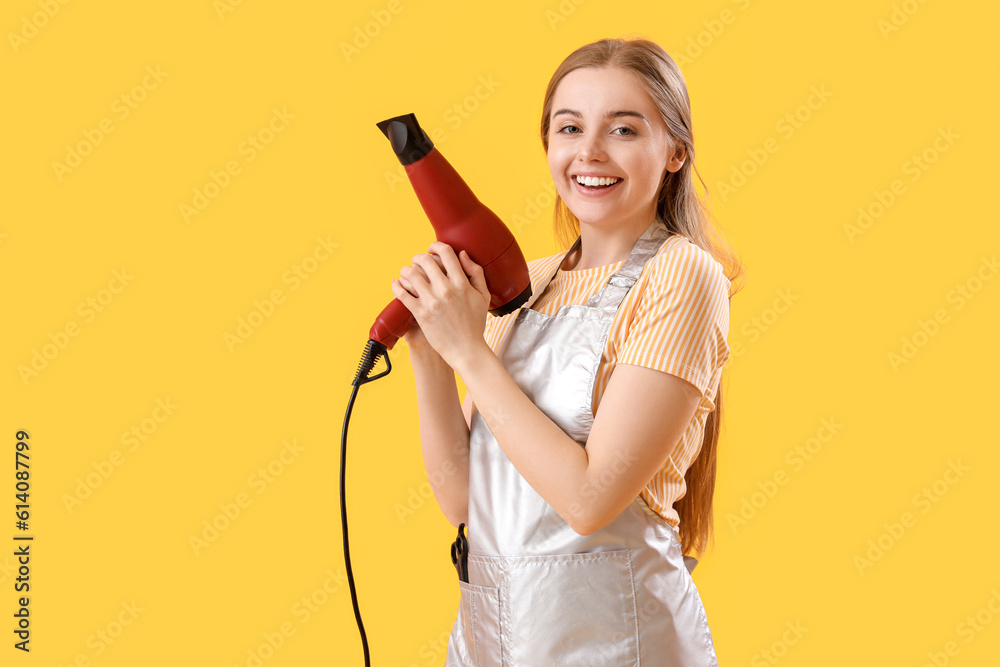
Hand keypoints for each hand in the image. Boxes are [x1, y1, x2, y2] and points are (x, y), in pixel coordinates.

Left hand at [390, 241, 490, 371]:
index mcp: (462, 283)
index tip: (431, 249)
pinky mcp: (421, 314)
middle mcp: (446, 290)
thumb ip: (476, 273)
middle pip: (425, 260)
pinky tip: (396, 284)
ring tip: (406, 272)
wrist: (467, 350)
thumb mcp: (483, 296)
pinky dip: (396, 286)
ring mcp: (432, 302)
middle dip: (418, 257)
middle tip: (417, 261)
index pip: (446, 253)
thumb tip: (462, 255)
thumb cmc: (475, 324)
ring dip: (406, 270)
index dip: (436, 246)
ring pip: (411, 275)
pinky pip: (403, 294)